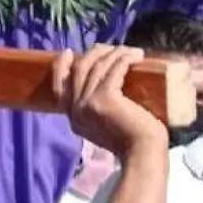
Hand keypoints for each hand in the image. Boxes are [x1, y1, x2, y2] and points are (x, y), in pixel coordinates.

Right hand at [52, 45, 168, 158]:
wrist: (143, 153)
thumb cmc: (130, 141)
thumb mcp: (102, 126)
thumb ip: (94, 110)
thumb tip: (100, 80)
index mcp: (73, 118)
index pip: (59, 86)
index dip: (61, 66)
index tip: (68, 52)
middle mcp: (76, 110)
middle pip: (80, 69)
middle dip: (95, 53)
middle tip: (112, 49)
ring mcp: (88, 103)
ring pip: (98, 66)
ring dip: (115, 53)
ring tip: (131, 51)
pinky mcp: (105, 97)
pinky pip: (115, 68)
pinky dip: (125, 58)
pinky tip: (135, 55)